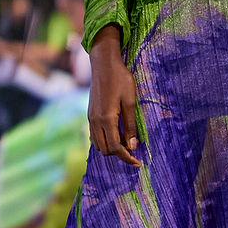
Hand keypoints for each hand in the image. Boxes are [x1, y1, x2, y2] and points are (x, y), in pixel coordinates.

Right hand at [88, 26, 140, 165]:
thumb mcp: (130, 102)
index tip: (137, 162)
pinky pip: (95, 135)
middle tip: (134, 150)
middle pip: (105, 150)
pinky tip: (117, 134)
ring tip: (126, 141)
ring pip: (98, 144)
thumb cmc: (120, 80)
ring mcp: (90, 118)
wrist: (104, 64)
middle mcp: (95, 121)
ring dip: (111, 147)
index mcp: (106, 119)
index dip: (127, 158)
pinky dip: (105, 140)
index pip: (115, 148)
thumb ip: (130, 125)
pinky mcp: (90, 114)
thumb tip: (132, 146)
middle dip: (119, 154)